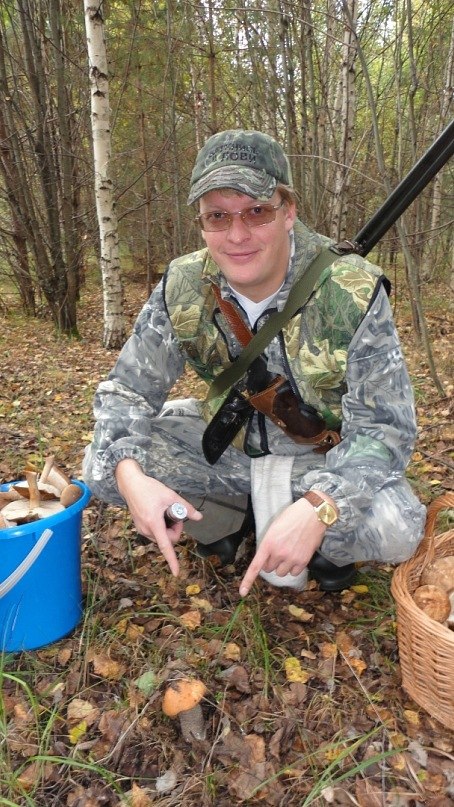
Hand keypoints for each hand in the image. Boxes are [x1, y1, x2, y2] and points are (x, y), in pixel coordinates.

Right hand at [115, 459, 201, 575]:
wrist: (130, 484)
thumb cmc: (149, 488)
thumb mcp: (170, 496)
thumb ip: (186, 508)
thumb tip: (199, 517)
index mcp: (154, 523)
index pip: (165, 546)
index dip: (172, 560)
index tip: (176, 573)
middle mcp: (146, 530)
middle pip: (168, 539)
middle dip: (175, 530)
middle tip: (175, 514)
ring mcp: (141, 529)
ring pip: (161, 537)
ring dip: (168, 528)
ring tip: (164, 512)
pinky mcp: (140, 527)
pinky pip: (155, 533)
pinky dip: (161, 527)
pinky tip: (158, 513)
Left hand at [239, 496, 327, 596]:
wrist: (313, 513)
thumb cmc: (292, 516)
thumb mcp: (274, 527)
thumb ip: (269, 543)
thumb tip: (267, 557)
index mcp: (268, 543)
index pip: (256, 566)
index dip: (248, 581)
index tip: (243, 592)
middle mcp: (279, 553)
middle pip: (269, 569)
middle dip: (271, 562)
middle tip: (278, 551)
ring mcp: (291, 558)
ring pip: (281, 573)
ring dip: (283, 566)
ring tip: (289, 552)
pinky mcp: (303, 561)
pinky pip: (294, 573)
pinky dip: (294, 567)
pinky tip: (297, 555)